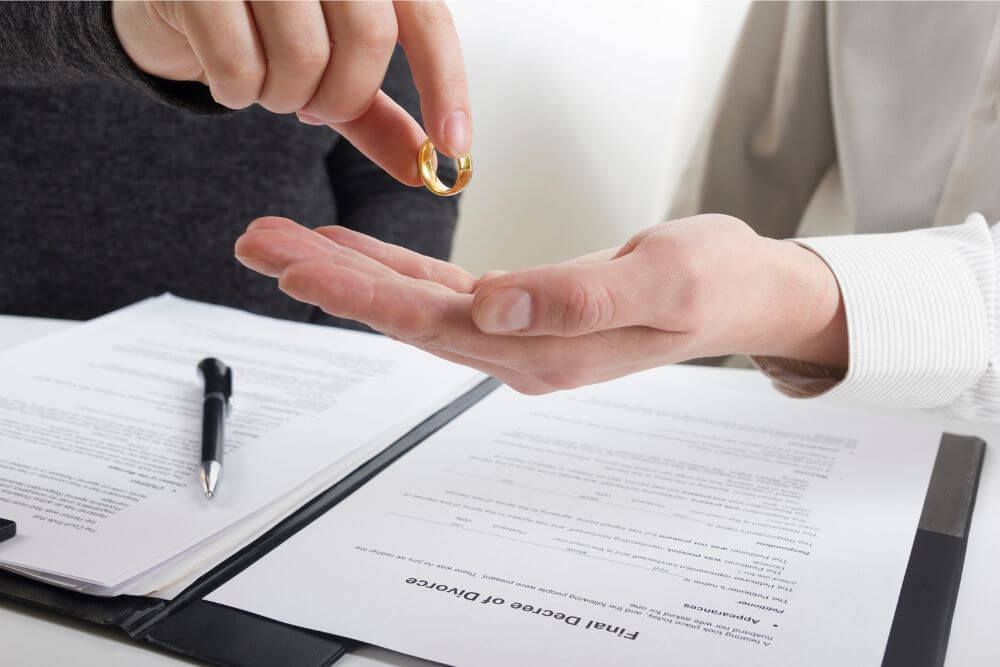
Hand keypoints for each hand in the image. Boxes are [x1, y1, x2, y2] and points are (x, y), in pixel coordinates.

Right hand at [112, 1, 469, 183]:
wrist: (174, 1)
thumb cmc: (263, 30)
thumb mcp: (330, 73)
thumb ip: (376, 115)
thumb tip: (426, 169)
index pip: (426, 21)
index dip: (446, 87)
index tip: (453, 148)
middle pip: (368, 39)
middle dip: (343, 96)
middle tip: (313, 108)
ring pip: (302, 55)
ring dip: (284, 97)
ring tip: (266, 84)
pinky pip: (237, 63)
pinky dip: (235, 92)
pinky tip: (227, 83)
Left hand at [234, 215, 846, 393]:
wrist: (742, 292)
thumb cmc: (713, 283)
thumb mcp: (662, 281)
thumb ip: (577, 297)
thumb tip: (494, 303)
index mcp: (544, 352)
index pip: (432, 323)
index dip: (359, 291)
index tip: (296, 260)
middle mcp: (517, 351)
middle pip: (404, 316)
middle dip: (328, 278)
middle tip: (258, 243)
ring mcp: (516, 335)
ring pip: (414, 304)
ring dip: (349, 273)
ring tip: (284, 243)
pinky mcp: (521, 310)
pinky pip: (442, 292)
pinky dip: (394, 270)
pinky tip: (357, 251)